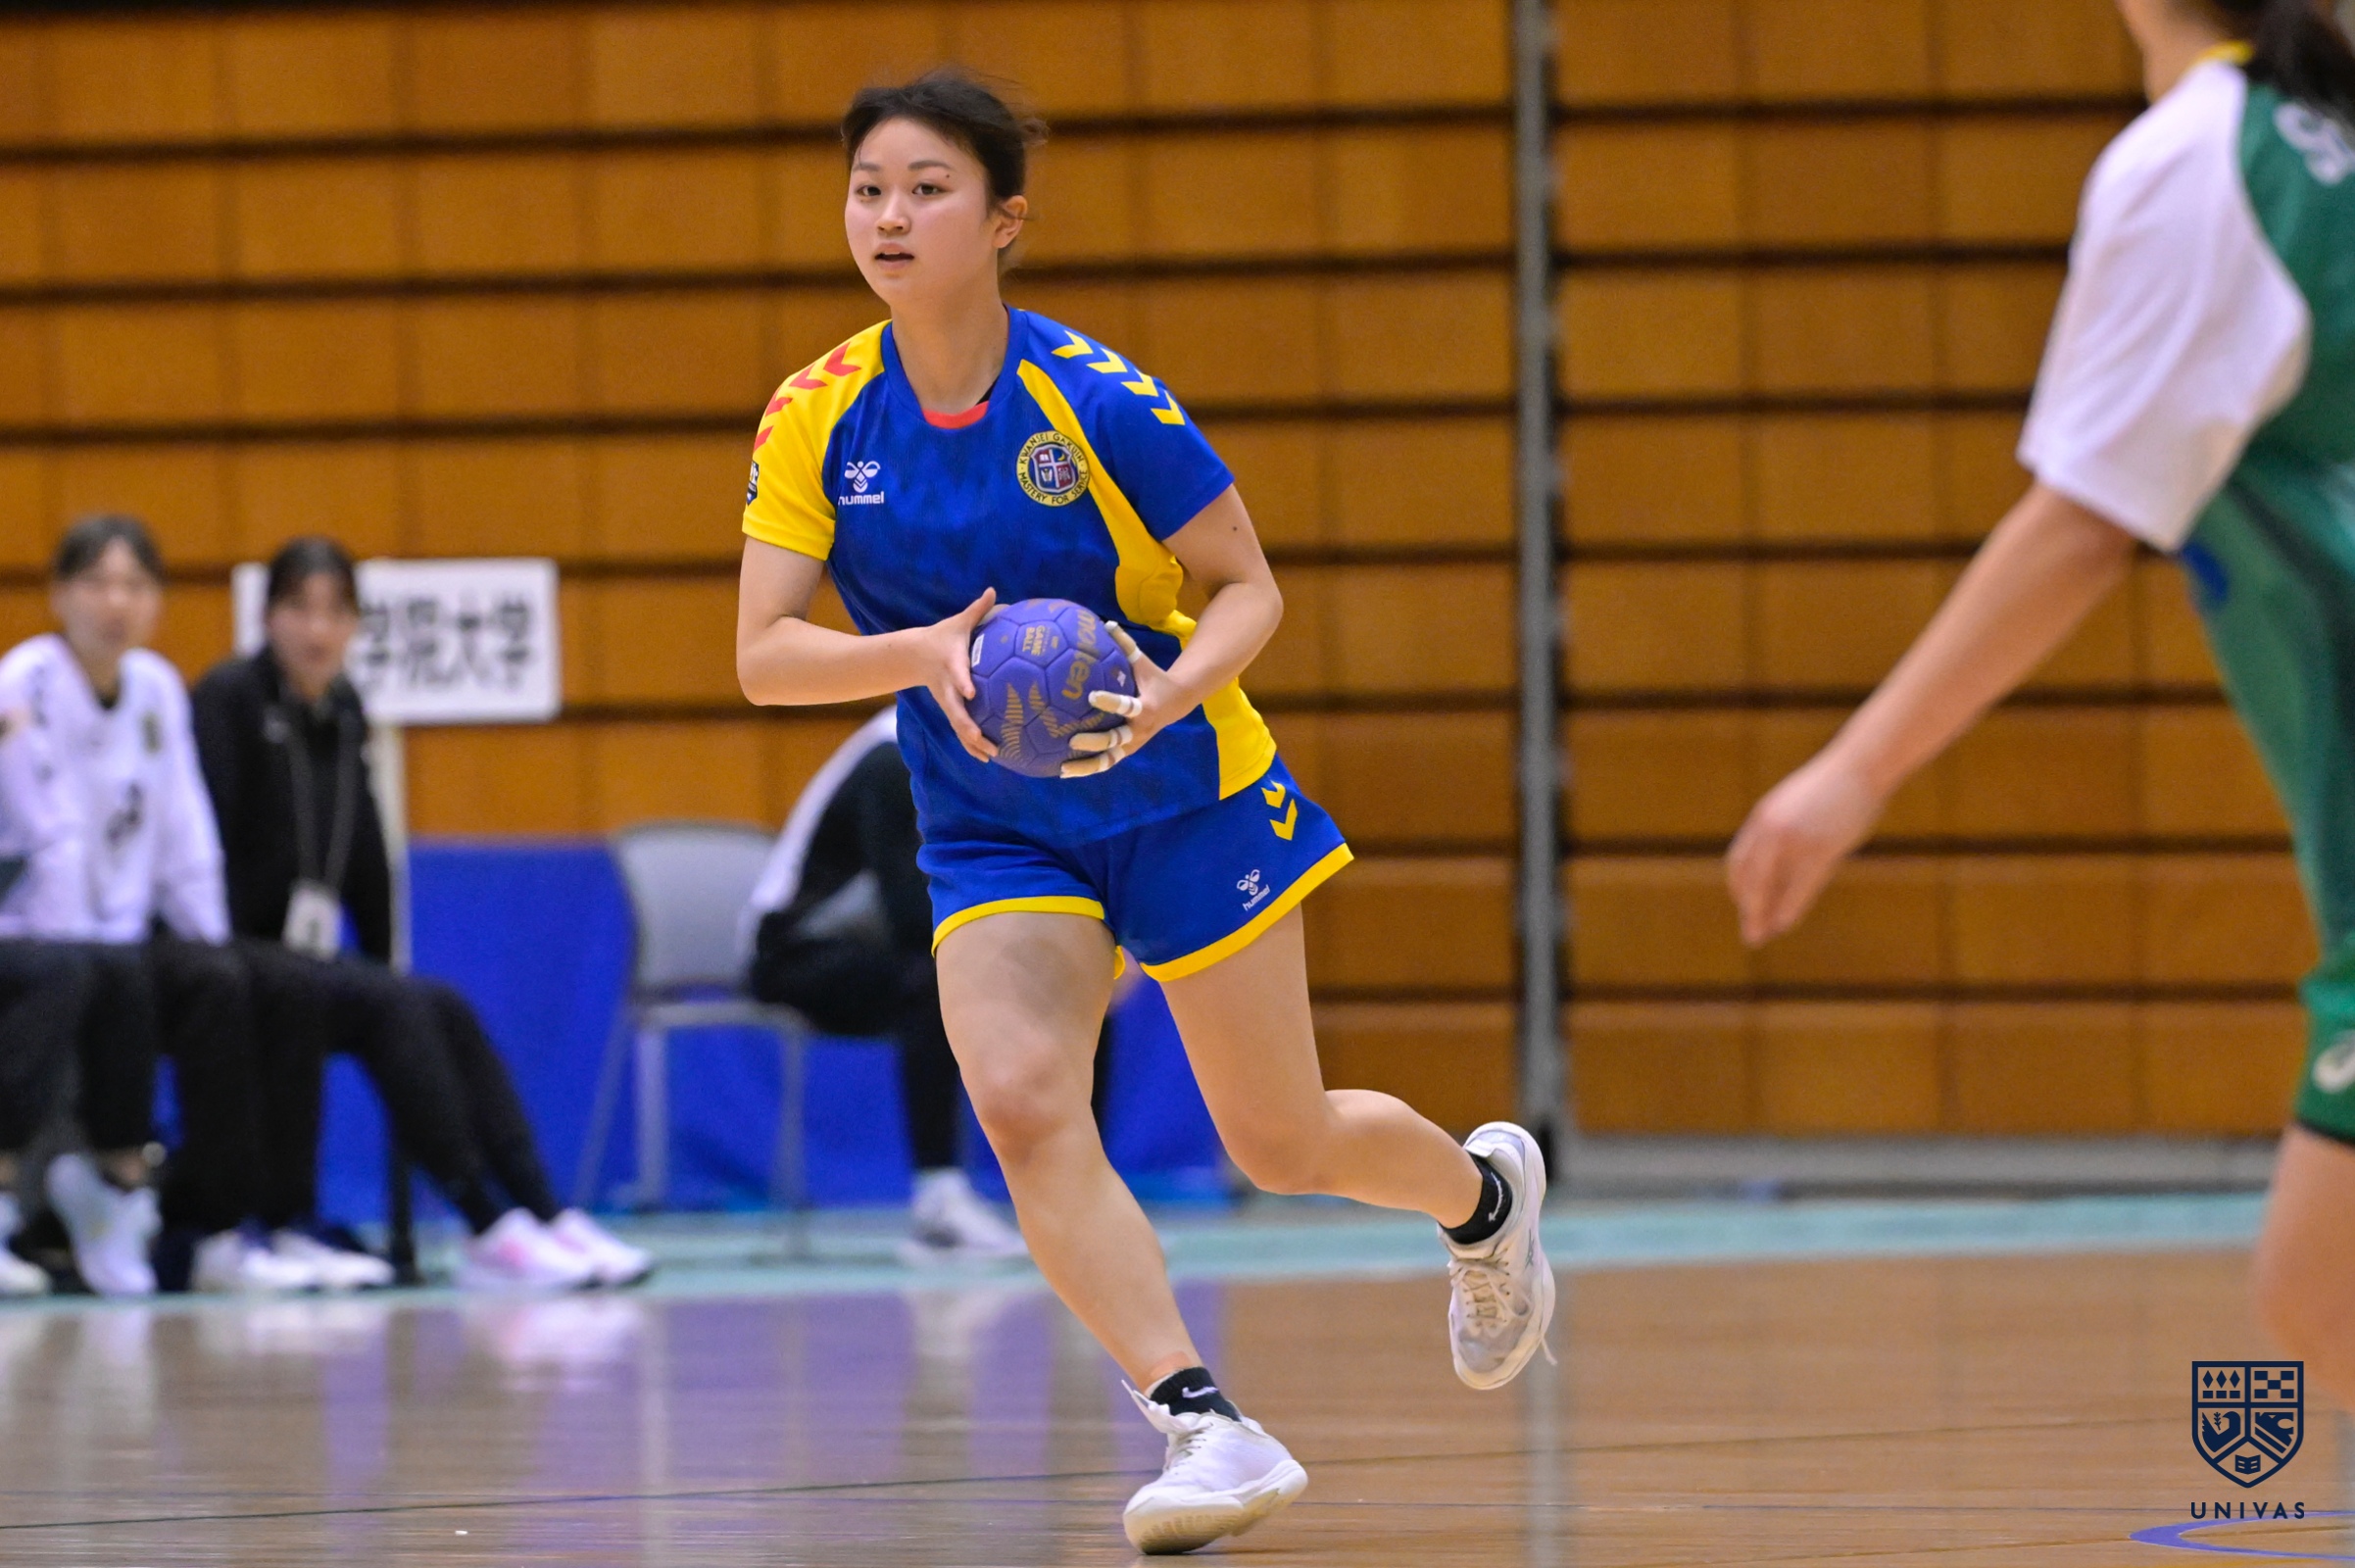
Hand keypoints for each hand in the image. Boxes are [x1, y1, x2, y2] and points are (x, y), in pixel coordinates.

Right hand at [919, 589, 998, 762]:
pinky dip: (971, 744)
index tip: (971, 693)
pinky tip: (986, 757)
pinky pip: (960, 729)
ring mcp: (946, 700)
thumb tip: (993, 590)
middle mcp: (947, 687)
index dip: (962, 683)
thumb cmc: (942, 636)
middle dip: (967, 725)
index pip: (956, 675)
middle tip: (981, 737)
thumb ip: (977, 609)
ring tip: (991, 756)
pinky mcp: (948, 708)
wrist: (914, 655)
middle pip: (954, 710)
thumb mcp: (958, 622)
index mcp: (951, 664)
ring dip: (972, 742)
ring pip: (957, 725)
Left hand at [1061, 623, 1185, 778]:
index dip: (1110, 702)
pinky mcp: (1127, 751)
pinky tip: (1064, 771)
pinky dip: (1088, 768)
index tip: (1091, 696)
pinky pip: (1107, 763)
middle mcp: (1139, 730)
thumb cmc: (1154, 678)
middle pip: (1116, 739)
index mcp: (1144, 707)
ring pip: (1109, 759)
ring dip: (1087, 766)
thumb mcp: (1143, 661)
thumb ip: (1125, 644)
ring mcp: (1133, 744)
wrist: (1177, 702)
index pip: (1126, 705)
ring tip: (1063, 769)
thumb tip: (1105, 622)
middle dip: (1095, 741)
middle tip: (1072, 739)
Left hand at [1725, 753, 1885, 945]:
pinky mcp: (1819, 847)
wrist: (1860, 764)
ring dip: (1762, 914)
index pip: (1740, 860)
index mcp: (1763, 817)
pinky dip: (1788, 908)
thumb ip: (1788, 828)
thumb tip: (1785, 855)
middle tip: (1749, 932)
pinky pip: (1798, 886)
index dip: (1740, 887)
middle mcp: (1770, 829)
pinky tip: (1784, 924)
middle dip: (1747, 907)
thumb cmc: (1837, 785)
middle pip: (1748, 877)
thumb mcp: (1802, 805)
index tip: (1744, 906)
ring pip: (1768, 885)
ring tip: (1760, 936)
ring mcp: (1793, 838)